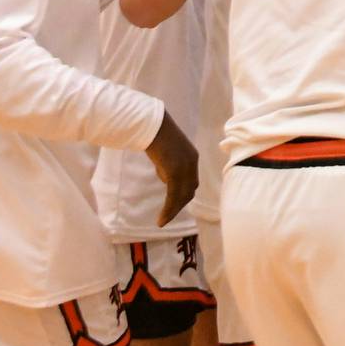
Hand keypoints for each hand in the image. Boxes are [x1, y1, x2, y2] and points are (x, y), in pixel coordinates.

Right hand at [145, 111, 199, 226]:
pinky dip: (168, 209)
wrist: (152, 124)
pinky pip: (173, 196)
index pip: (191, 181)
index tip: (174, 205)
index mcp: (191, 156)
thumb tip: (166, 177)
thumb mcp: (166, 151)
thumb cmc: (155, 133)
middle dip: (179, 205)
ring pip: (182, 196)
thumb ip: (169, 164)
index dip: (183, 195)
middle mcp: (191, 162)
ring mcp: (185, 167)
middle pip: (189, 191)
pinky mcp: (175, 171)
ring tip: (162, 221)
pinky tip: (161, 218)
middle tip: (168, 216)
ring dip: (173, 211)